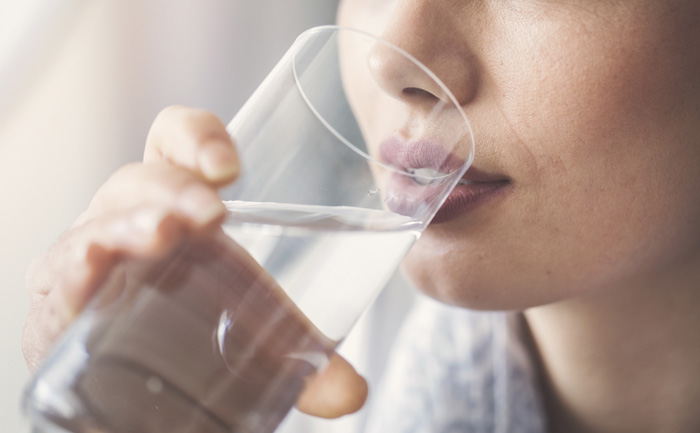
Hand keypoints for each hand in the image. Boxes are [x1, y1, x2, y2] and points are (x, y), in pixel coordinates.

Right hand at [22, 105, 366, 417]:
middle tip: (211, 214)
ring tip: (159, 235)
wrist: (130, 374)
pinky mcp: (62, 299)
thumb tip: (350, 393)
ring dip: (129, 223)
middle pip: (143, 178)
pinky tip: (91, 272)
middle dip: (175, 188)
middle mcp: (133, 218)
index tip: (230, 167)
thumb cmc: (193, 324)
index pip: (176, 142)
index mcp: (180, 203)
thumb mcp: (252, 326)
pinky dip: (73, 269)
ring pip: (101, 220)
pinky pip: (58, 274)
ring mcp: (93, 254)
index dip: (196, 135)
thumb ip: (301, 355)